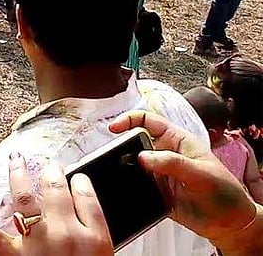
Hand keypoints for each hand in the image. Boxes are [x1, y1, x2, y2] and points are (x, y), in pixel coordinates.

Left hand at [0, 155, 112, 255]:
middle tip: (49, 164)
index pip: (86, 195)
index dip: (81, 180)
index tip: (77, 176)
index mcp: (94, 237)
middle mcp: (65, 233)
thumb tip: (84, 206)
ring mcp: (38, 243)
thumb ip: (95, 232)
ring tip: (15, 161)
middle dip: (51, 171)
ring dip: (17, 175)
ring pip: (25, 199)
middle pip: (56, 189)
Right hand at [109, 111, 258, 249]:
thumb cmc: (224, 192)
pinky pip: (136, 184)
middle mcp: (165, 154)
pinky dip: (129, 186)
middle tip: (116, 157)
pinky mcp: (155, 191)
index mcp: (178, 140)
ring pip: (133, 164)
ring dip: (125, 168)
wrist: (229, 223)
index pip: (149, 121)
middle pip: (135, 142)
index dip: (130, 120)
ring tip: (119, 173)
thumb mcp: (201, 173)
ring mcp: (159, 173)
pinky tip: (128, 189)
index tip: (115, 128)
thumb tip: (142, 157)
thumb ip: (172, 163)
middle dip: (123, 147)